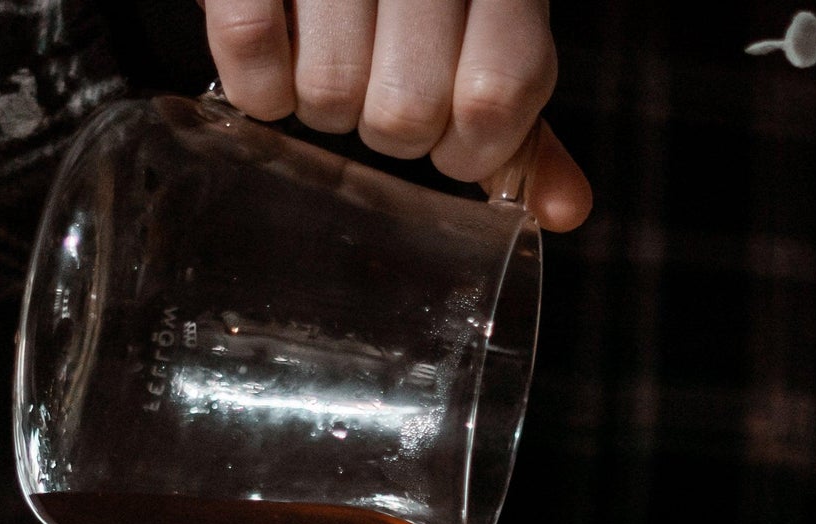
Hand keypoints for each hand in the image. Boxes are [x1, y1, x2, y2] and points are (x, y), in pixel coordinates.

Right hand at [199, 0, 592, 230]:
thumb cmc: (426, 0)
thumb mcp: (489, 39)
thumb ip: (518, 122)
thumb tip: (565, 210)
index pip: (497, 96)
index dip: (471, 148)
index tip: (453, 141)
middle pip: (405, 113)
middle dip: (391, 131)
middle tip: (381, 94)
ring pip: (328, 90)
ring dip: (323, 106)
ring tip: (330, 65)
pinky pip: (250, 48)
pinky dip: (259, 86)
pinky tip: (277, 64)